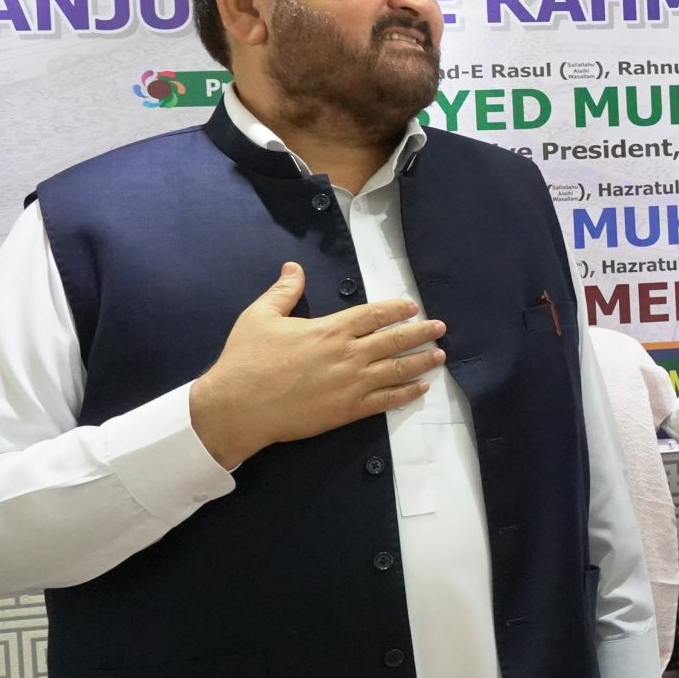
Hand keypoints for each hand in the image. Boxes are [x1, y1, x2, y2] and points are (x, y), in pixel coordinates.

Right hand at [188, 263, 445, 467]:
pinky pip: (386, 401)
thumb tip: (294, 267)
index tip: (413, 307)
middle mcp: (348, 354)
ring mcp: (352, 384)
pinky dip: (407, 393)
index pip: (374, 315)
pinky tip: (421, 388)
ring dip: (421, 362)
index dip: (396, 310)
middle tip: (440, 328)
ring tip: (440, 355)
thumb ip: (284, 291)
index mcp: (330, 329)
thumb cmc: (247, 360)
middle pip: (394, 341)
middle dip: (421, 333)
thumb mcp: (260, 316)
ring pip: (397, 370)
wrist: (238, 407)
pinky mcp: (348, 410)